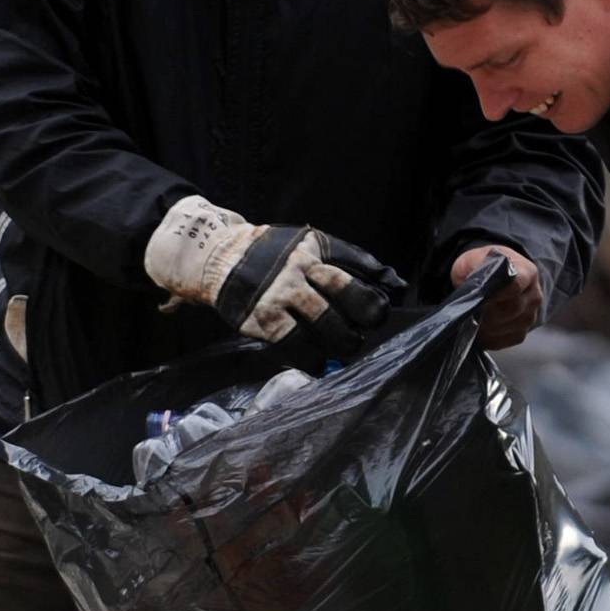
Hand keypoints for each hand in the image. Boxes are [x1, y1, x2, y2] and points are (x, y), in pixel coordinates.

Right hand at [145, 194, 402, 362]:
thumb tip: (394, 281)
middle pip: (343, 291)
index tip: (383, 306)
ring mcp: (278, 292)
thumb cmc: (269, 256)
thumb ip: (345, 260)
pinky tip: (318, 364)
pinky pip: (293, 343)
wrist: (216, 257)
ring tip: (347, 348)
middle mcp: (297, 266)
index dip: (374, 286)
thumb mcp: (305, 246)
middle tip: (365, 331)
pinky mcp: (261, 318)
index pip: (353, 262)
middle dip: (364, 315)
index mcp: (311, 246)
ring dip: (341, 340)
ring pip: (322, 320)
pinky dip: (310, 358)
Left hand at [452, 244, 543, 348]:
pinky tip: (478, 326)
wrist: (493, 279)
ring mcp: (529, 318)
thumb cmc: (483, 268)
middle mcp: (534, 296)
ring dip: (484, 325)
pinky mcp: (520, 334)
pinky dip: (485, 336)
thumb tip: (476, 285)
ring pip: (504, 328)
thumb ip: (473, 267)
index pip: (515, 285)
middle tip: (470, 307)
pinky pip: (501, 341)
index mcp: (527, 272)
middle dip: (486, 310)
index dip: (495, 293)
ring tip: (473, 315)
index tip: (480, 295)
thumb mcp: (474, 259)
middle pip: (510, 309)